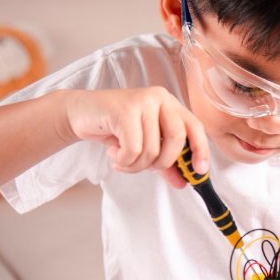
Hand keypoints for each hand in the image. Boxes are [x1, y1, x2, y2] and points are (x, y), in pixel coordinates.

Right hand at [63, 87, 208, 186]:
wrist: (79, 114)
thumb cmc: (114, 128)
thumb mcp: (143, 145)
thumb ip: (165, 162)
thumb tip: (183, 182)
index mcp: (170, 104)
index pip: (194, 127)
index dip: (200, 150)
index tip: (199, 172)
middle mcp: (160, 98)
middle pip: (176, 139)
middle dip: (162, 162)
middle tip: (144, 167)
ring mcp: (142, 101)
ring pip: (152, 148)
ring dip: (135, 165)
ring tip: (121, 159)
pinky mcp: (124, 109)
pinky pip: (133, 148)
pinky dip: (123, 160)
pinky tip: (113, 152)